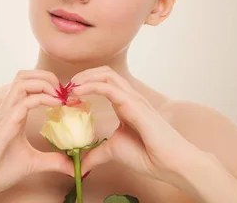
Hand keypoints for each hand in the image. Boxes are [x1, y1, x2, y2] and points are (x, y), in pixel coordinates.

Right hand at [0, 70, 74, 199]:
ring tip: (59, 95)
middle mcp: (7, 110)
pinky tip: (55, 105)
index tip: (65, 96)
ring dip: (44, 83)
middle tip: (63, 91)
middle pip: (24, 76)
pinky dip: (41, 99)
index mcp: (13, 114)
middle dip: (46, 76)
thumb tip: (72, 167)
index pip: (27, 84)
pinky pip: (22, 104)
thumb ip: (51, 161)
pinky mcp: (3, 127)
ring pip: (21, 82)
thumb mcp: (32, 163)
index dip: (47, 83)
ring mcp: (4, 116)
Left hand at [70, 66, 202, 186]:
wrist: (170, 164)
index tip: (67, 94)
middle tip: (66, 87)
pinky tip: (76, 93)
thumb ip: (96, 154)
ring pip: (106, 74)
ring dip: (84, 77)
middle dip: (83, 75)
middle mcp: (130, 97)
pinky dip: (90, 86)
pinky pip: (109, 88)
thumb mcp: (113, 151)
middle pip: (104, 72)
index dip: (85, 83)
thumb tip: (79, 165)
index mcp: (125, 104)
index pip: (104, 81)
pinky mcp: (134, 104)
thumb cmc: (148, 155)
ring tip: (69, 87)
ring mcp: (133, 98)